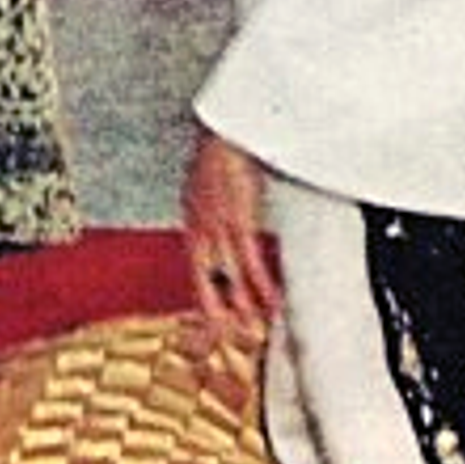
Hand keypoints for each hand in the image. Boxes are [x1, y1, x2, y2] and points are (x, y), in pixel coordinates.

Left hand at [182, 127, 280, 343]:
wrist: (225, 127)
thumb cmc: (222, 150)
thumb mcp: (209, 184)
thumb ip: (213, 208)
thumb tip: (227, 223)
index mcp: (192, 219)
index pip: (196, 267)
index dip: (206, 294)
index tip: (216, 317)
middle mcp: (199, 228)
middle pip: (204, 281)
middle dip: (216, 312)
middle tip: (228, 336)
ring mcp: (217, 226)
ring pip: (229, 278)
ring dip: (244, 305)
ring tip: (255, 328)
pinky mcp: (238, 220)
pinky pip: (249, 262)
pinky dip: (261, 285)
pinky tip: (272, 301)